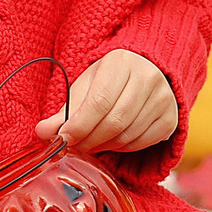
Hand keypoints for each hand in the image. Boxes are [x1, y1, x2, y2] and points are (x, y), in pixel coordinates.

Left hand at [35, 50, 178, 153]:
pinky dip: (121, 148)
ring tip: (90, 142)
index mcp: (121, 62)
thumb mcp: (86, 85)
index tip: (62, 138)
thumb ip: (64, 110)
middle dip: (89, 139)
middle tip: (73, 145)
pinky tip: (111, 141)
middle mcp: (148, 79)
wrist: (148, 71)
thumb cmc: (110, 79)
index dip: (79, 125)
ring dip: (103, 145)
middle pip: (114, 122)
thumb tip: (41, 132)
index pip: (99, 101)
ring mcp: (163, 99)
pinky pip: (141, 143)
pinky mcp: (170, 119)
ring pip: (127, 136)